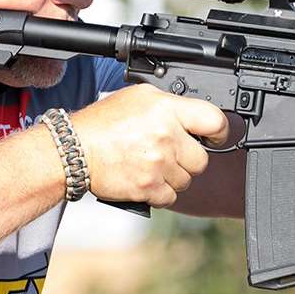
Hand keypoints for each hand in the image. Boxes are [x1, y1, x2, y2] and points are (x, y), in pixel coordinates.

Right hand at [69, 84, 229, 207]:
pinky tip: (146, 179)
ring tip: (152, 165)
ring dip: (173, 177)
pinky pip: (171, 196)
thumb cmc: (103, 123)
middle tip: (169, 153)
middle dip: (188, 159)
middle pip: (202, 159)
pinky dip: (161, 192)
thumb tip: (192, 115)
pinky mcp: (149, 187)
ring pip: (187, 180)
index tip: (213, 137)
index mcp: (167, 109)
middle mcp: (167, 136)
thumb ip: (170, 104)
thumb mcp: (139, 97)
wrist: (74, 150)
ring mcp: (159, 164)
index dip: (219, 132)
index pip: (214, 121)